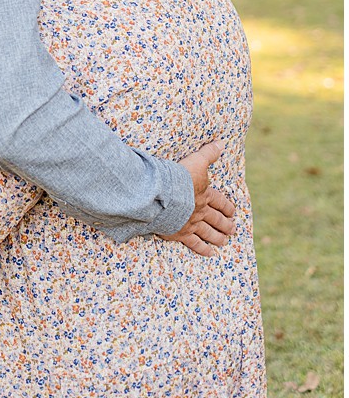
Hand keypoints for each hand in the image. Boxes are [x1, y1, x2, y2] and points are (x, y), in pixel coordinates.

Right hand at [163, 138, 235, 252]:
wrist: (163, 194)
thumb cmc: (179, 176)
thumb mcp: (196, 161)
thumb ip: (208, 153)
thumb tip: (222, 143)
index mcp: (205, 194)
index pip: (220, 202)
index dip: (227, 207)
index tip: (233, 212)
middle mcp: (201, 211)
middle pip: (217, 219)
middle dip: (225, 224)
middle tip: (232, 229)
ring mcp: (192, 223)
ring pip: (209, 233)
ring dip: (218, 237)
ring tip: (224, 242)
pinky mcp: (181, 233)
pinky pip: (195, 244)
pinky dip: (203, 249)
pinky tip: (210, 254)